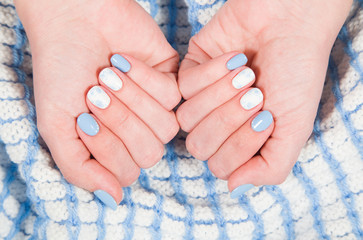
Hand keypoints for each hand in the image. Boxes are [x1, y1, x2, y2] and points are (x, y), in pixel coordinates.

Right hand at [15, 0, 180, 206]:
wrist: (74, 23)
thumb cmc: (62, 72)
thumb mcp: (56, 126)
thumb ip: (79, 168)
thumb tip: (113, 198)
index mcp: (114, 147)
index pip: (127, 172)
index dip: (106, 148)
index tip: (83, 117)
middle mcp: (139, 132)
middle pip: (150, 153)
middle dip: (120, 122)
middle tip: (95, 93)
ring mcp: (157, 108)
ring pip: (165, 127)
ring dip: (132, 99)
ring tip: (108, 74)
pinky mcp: (171, 82)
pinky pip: (172, 96)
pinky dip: (143, 77)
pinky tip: (123, 61)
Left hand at [178, 0, 351, 196]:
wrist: (289, 25)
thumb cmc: (295, 75)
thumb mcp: (296, 129)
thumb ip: (271, 167)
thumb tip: (234, 188)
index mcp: (239, 142)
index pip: (220, 166)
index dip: (240, 146)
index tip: (266, 118)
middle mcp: (216, 125)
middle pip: (199, 146)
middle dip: (229, 120)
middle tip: (256, 95)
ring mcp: (201, 100)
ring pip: (188, 118)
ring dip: (221, 96)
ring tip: (247, 75)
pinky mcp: (188, 73)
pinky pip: (184, 87)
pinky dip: (213, 73)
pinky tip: (236, 60)